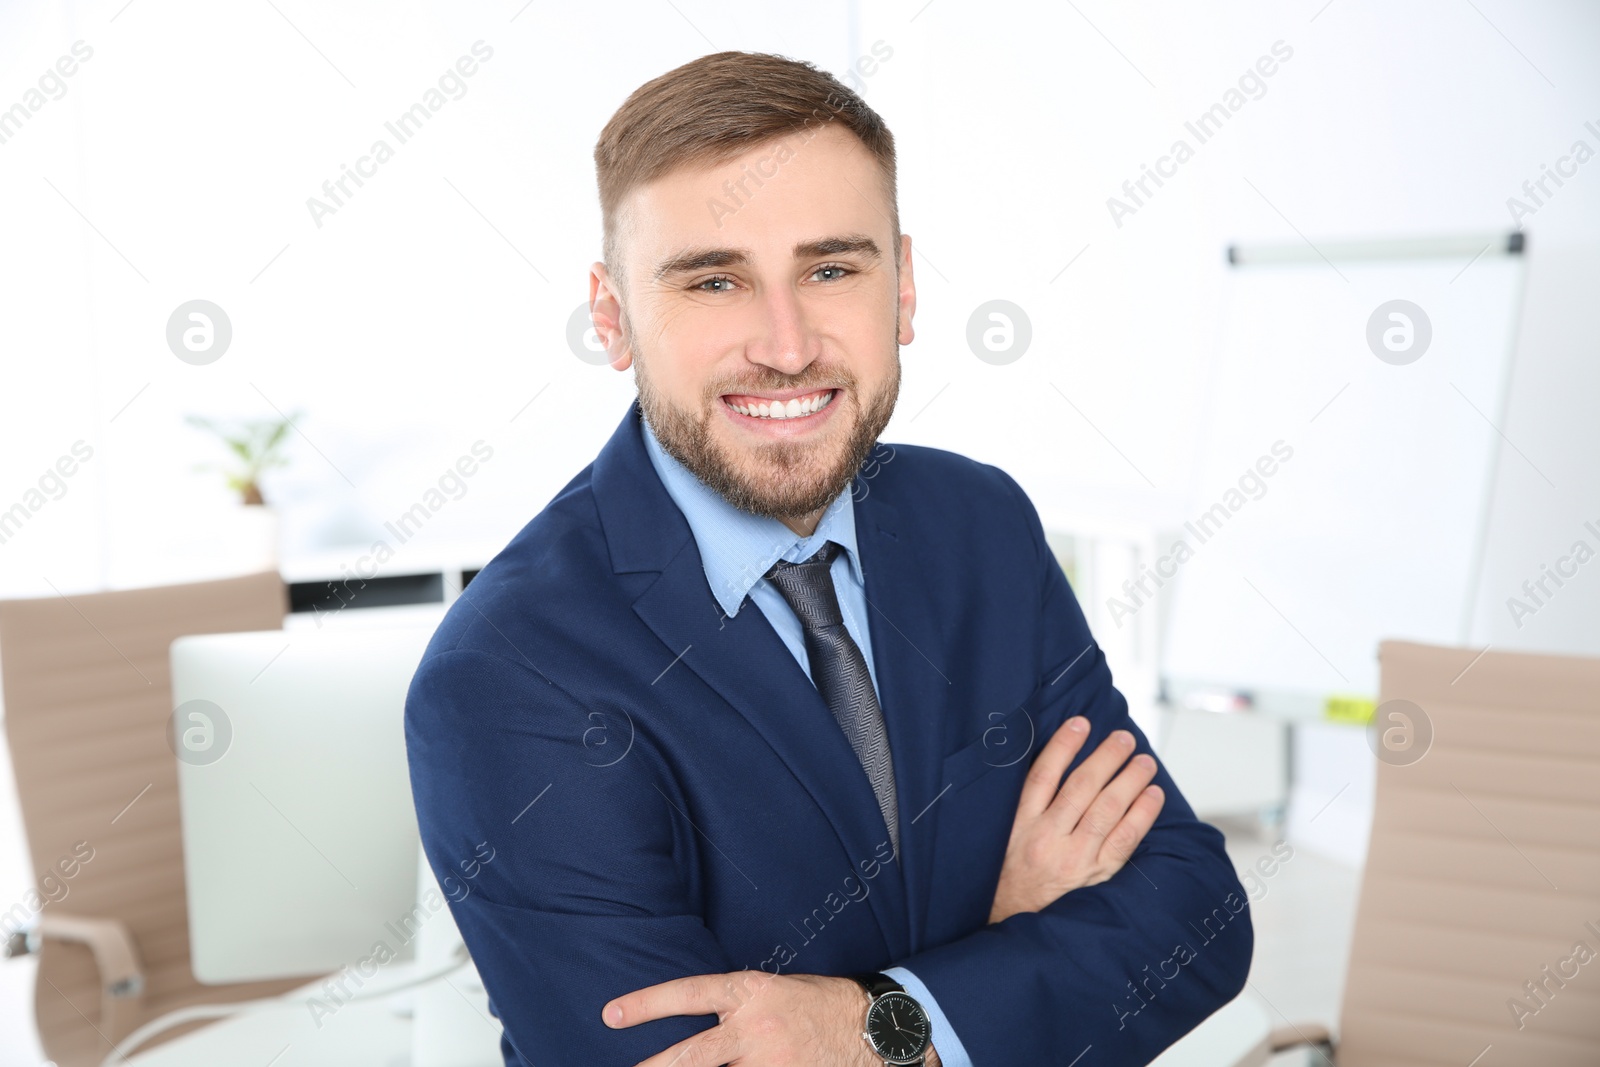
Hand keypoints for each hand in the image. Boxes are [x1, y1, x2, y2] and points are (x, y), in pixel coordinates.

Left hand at [604, 970, 938, 1065]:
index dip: (647, 1004)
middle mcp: (754, 1027)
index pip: (688, 994)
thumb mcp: (775, 991)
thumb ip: (736, 1009)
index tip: (612, 1014)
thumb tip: (700, 1029)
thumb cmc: (821, 1004)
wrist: (874, 1028)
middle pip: (690, 1057)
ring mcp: (769, 1062)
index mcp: (750, 993)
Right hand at [988, 716, 1164, 923]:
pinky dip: (1141, 815)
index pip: (1043, 775)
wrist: (1012, 923)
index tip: (1081, 723)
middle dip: (1106, 758)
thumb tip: (1056, 763)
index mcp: (1020, 824)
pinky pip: (1124, 840)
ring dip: (1130, 780)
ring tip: (1144, 761)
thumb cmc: (1009, 875)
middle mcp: (1047, 839)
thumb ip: (1026, 804)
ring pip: (1107, 810)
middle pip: (1082, 788)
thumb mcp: (1003, 835)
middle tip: (1124, 738)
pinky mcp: (1096, 876)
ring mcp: (1075, 859)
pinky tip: (1152, 796)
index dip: (1063, 746)